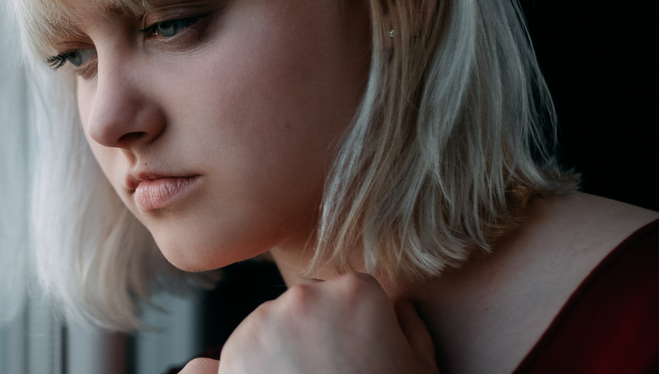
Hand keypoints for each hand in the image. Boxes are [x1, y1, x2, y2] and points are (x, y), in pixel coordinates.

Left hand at [217, 273, 437, 373]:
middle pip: (310, 303)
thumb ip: (412, 328)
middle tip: (331, 372)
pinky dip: (259, 365)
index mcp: (356, 293)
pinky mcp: (237, 349)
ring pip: (277, 322)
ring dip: (287, 345)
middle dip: (318, 330)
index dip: (357, 327)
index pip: (352, 294)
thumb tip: (402, 309)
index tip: (359, 356)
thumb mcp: (421, 369)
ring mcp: (266, 320)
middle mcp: (307, 295)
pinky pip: (248, 348)